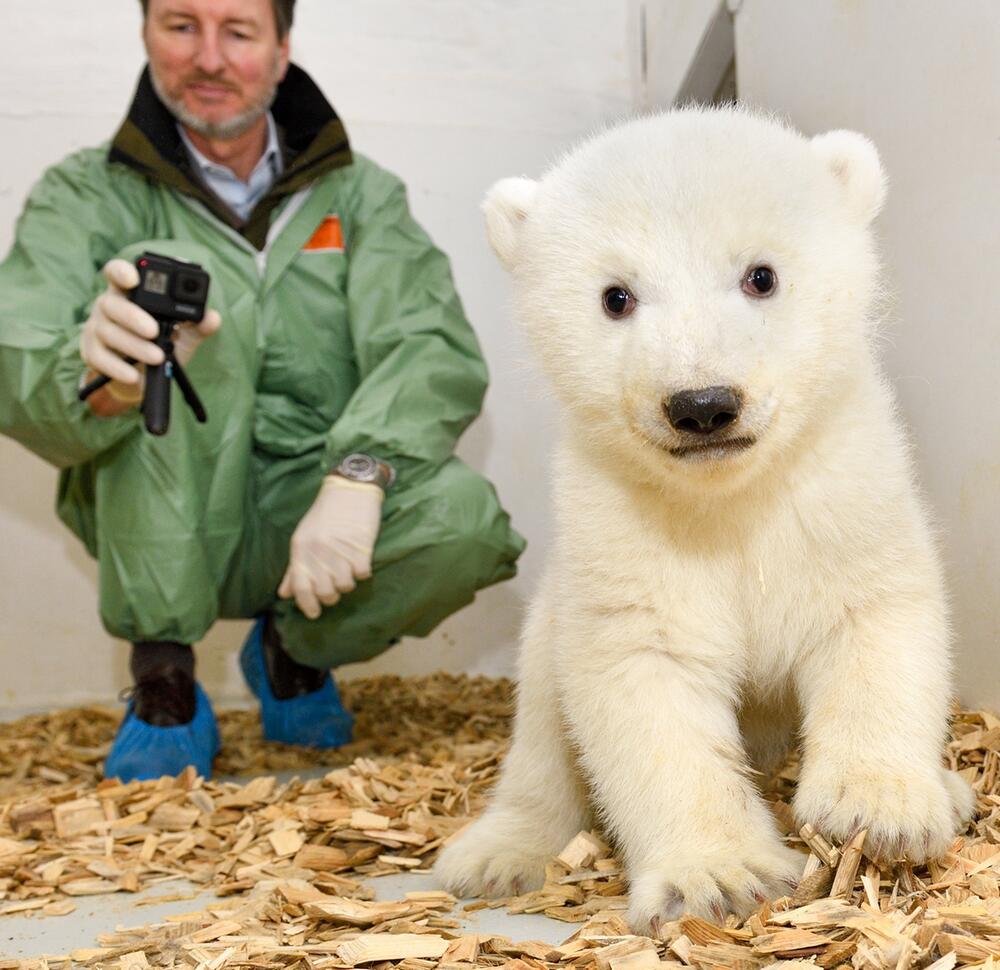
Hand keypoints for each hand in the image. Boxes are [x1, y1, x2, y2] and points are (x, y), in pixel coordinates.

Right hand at [80, 259, 220, 411]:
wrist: (145, 376)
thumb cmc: (162, 344)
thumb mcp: (184, 334)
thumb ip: (198, 325)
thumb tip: (213, 318)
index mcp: (129, 293)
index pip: (117, 273)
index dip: (121, 272)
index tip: (133, 278)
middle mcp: (109, 306)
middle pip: (111, 304)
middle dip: (132, 317)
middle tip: (154, 331)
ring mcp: (97, 328)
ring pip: (107, 332)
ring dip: (133, 345)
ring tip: (157, 357)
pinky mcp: (92, 352)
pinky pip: (99, 358)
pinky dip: (117, 368)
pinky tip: (133, 375)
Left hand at [279, 476, 383, 619]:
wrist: (350, 491)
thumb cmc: (325, 516)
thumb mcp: (304, 538)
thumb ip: (295, 568)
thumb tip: (284, 594)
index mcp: (301, 549)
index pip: (301, 588)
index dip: (307, 605)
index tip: (314, 613)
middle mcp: (319, 552)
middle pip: (325, 592)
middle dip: (331, 596)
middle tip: (335, 589)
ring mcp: (341, 550)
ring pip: (345, 586)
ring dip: (348, 584)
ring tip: (348, 572)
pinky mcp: (362, 547)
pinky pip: (362, 574)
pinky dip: (362, 572)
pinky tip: (360, 563)